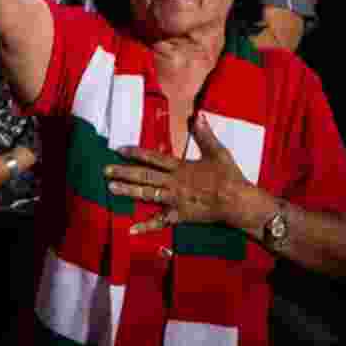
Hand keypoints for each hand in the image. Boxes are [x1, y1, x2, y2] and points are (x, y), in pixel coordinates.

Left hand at [104, 113, 249, 233]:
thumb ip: (204, 134)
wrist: (239, 203)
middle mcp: (174, 183)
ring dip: (128, 192)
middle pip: (145, 176)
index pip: (154, 158)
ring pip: (148, 195)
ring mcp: (175, 201)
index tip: (119, 150)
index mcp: (181, 167)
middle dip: (124, 172)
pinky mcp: (180, 216)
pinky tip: (130, 230)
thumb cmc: (230, 177)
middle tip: (105, 170)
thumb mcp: (218, 152)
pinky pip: (160, 222)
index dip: (136, 153)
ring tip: (111, 188)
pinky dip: (146, 226)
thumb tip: (197, 115)